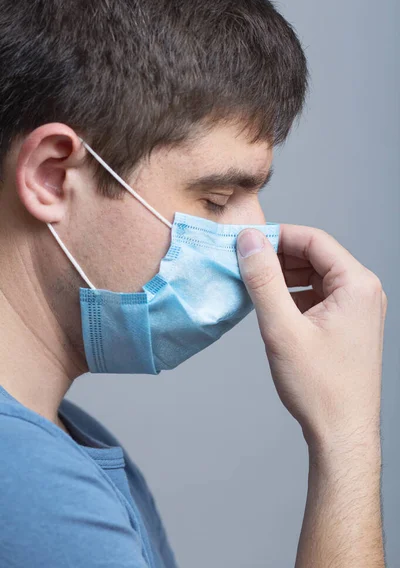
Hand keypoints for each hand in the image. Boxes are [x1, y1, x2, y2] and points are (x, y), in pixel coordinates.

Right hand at [236, 225, 386, 448]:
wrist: (342, 433)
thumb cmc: (319, 387)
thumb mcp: (282, 329)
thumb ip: (264, 280)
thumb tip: (250, 241)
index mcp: (357, 284)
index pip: (314, 240)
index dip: (277, 236)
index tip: (246, 242)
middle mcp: (363, 292)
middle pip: (315, 256)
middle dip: (278, 257)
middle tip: (245, 264)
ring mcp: (358, 309)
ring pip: (315, 276)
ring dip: (284, 277)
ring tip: (254, 286)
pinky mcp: (349, 325)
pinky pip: (318, 296)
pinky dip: (293, 296)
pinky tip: (272, 307)